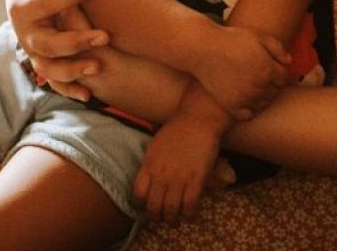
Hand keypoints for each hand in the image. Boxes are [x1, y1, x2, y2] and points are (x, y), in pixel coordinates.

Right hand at [6, 0, 109, 99]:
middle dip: (76, 41)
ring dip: (72, 71)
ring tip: (98, 66)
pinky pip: (54, 82)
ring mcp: (33, 51)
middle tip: (104, 36)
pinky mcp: (42, 61)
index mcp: (23, 5)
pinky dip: (69, 90)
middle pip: (48, 43)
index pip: (48, 1)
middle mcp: (25, 32)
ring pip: (48, 68)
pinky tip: (89, 95)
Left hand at [133, 106, 225, 222]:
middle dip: (158, 216)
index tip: (150, 204)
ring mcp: (178, 178)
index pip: (138, 195)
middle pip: (154, 207)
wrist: (198, 117)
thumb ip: (152, 164)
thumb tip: (151, 177)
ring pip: (171, 210)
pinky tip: (191, 213)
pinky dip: (190, 214)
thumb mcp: (156, 145)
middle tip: (164, 216)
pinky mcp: (196, 179)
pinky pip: (190, 205)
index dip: (143, 204)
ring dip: (174, 219)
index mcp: (149, 165)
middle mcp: (161, 175)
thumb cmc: (178, 127)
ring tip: (177, 219)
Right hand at [192, 25, 290, 120]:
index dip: (279, 73)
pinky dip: (249, 110)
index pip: (284, 79)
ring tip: (253, 87)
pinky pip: (247, 115)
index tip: (272, 69)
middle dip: (272, 85)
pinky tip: (244, 99)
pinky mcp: (231, 106)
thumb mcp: (258, 37)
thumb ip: (277, 48)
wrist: (205, 49)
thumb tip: (288, 61)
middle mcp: (260, 87)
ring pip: (263, 104)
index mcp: (268, 70)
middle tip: (261, 77)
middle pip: (274, 92)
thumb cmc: (232, 40)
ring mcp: (246, 98)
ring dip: (262, 97)